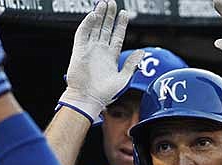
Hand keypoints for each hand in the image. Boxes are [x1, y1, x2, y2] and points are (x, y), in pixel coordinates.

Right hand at [58, 0, 143, 122]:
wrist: (88, 99)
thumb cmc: (105, 94)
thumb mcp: (124, 79)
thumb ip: (132, 64)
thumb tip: (142, 52)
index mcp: (111, 57)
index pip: (117, 36)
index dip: (121, 25)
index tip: (125, 13)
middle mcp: (100, 51)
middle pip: (106, 28)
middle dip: (109, 15)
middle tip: (112, 3)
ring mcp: (89, 50)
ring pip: (94, 28)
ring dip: (99, 15)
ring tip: (104, 3)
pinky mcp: (79, 51)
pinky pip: (82, 34)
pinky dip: (87, 24)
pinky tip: (93, 15)